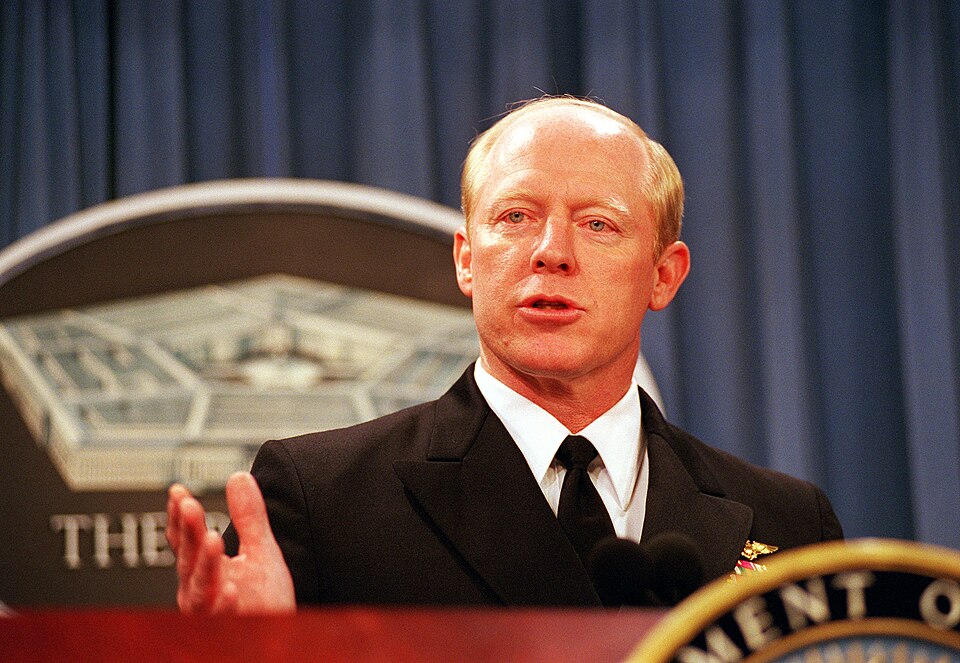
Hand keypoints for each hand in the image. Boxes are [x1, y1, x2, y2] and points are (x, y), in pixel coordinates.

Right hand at [166, 472, 295, 613]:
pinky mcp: (228, 627)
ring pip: (201, 586)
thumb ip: (249, 516)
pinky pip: (221, 617)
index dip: (180, 517)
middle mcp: (200, 589)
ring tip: (212, 538)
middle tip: (189, 504)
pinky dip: (224, 603)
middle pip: (189, 557)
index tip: (178, 492)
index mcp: (205, 569)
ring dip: (204, 563)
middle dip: (189, 531)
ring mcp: (211, 610)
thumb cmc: (264, 600)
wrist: (278, 634)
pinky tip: (230, 589)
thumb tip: (238, 477)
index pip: (187, 539)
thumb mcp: (260, 550)